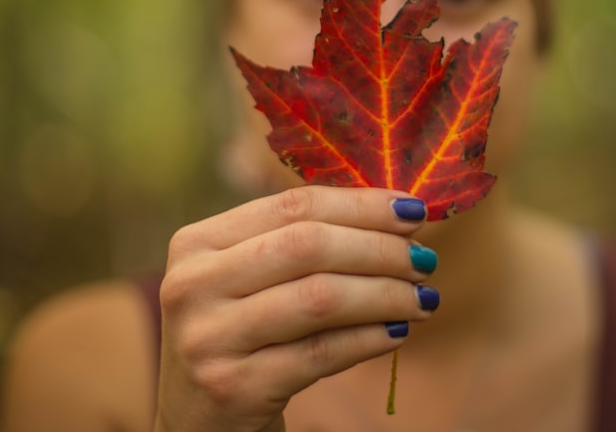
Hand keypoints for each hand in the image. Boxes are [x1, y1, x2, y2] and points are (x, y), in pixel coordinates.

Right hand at [153, 186, 437, 431]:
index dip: (360, 205)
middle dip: (379, 249)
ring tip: (423, 298)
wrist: (201, 422)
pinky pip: (321, 353)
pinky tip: (397, 332)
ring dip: (384, 294)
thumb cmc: (243, 337)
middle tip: (424, 260)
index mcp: (197, 242)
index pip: (293, 206)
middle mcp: (191, 284)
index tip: (413, 211)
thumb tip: (399, 216)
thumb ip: (303, 242)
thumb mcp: (251, 280)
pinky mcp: (233, 388)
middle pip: (308, 245)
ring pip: (320, 298)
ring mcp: (208, 338)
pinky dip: (369, 339)